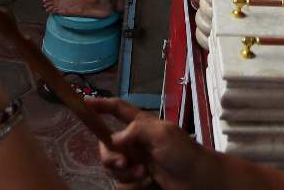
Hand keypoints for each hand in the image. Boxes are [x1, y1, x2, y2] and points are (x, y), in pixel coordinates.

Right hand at [88, 98, 207, 189]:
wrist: (199, 181)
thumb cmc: (184, 153)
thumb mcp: (163, 134)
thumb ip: (136, 131)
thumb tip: (114, 139)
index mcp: (141, 125)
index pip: (117, 110)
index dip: (101, 105)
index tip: (84, 102)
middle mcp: (135, 143)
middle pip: (106, 147)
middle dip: (111, 158)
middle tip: (123, 163)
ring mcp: (136, 163)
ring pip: (113, 169)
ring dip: (127, 175)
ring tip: (146, 176)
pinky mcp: (138, 181)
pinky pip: (122, 185)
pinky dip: (133, 187)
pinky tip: (149, 185)